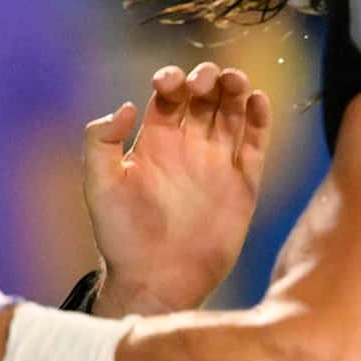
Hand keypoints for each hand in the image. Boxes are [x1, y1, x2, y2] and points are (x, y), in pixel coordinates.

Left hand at [84, 61, 271, 314]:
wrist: (155, 280)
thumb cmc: (121, 236)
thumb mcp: (99, 186)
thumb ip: (100, 142)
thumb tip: (126, 106)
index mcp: (155, 142)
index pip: (170, 96)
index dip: (172, 80)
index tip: (169, 82)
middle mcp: (189, 147)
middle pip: (206, 98)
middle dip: (208, 79)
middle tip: (208, 79)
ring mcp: (217, 164)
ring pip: (233, 114)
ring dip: (236, 91)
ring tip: (235, 81)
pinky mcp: (242, 185)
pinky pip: (255, 146)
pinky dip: (261, 120)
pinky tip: (258, 101)